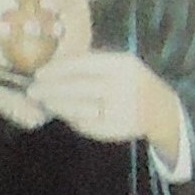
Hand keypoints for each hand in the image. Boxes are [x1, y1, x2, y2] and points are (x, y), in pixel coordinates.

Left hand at [29, 52, 186, 169]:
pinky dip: (72, 119)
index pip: (83, 64)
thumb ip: (91, 64)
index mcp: (122, 65)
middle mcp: (123, 87)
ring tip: (44, 102)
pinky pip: (87, 125)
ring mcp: (120, 110)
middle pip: (78, 87)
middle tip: (33, 90)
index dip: (57, 69)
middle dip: (51, 89)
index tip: (39, 73)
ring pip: (80, 108)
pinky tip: (63, 114)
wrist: (161, 109)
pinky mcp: (117, 129)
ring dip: (58, 106)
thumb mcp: (120, 65)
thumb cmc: (132, 82)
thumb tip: (53, 68)